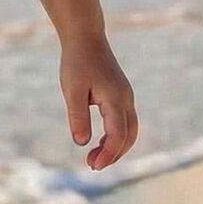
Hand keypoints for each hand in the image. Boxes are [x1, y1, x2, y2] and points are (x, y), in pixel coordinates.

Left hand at [59, 32, 137, 171]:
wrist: (86, 38)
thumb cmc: (76, 62)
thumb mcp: (72, 90)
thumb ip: (78, 116)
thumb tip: (81, 142)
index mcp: (115, 98)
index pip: (117, 134)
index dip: (108, 153)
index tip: (93, 166)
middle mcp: (126, 99)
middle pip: (129, 136)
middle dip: (114, 154)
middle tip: (92, 165)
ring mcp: (126, 97)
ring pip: (130, 130)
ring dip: (115, 147)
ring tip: (94, 158)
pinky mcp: (121, 95)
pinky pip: (124, 122)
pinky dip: (115, 137)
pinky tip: (98, 142)